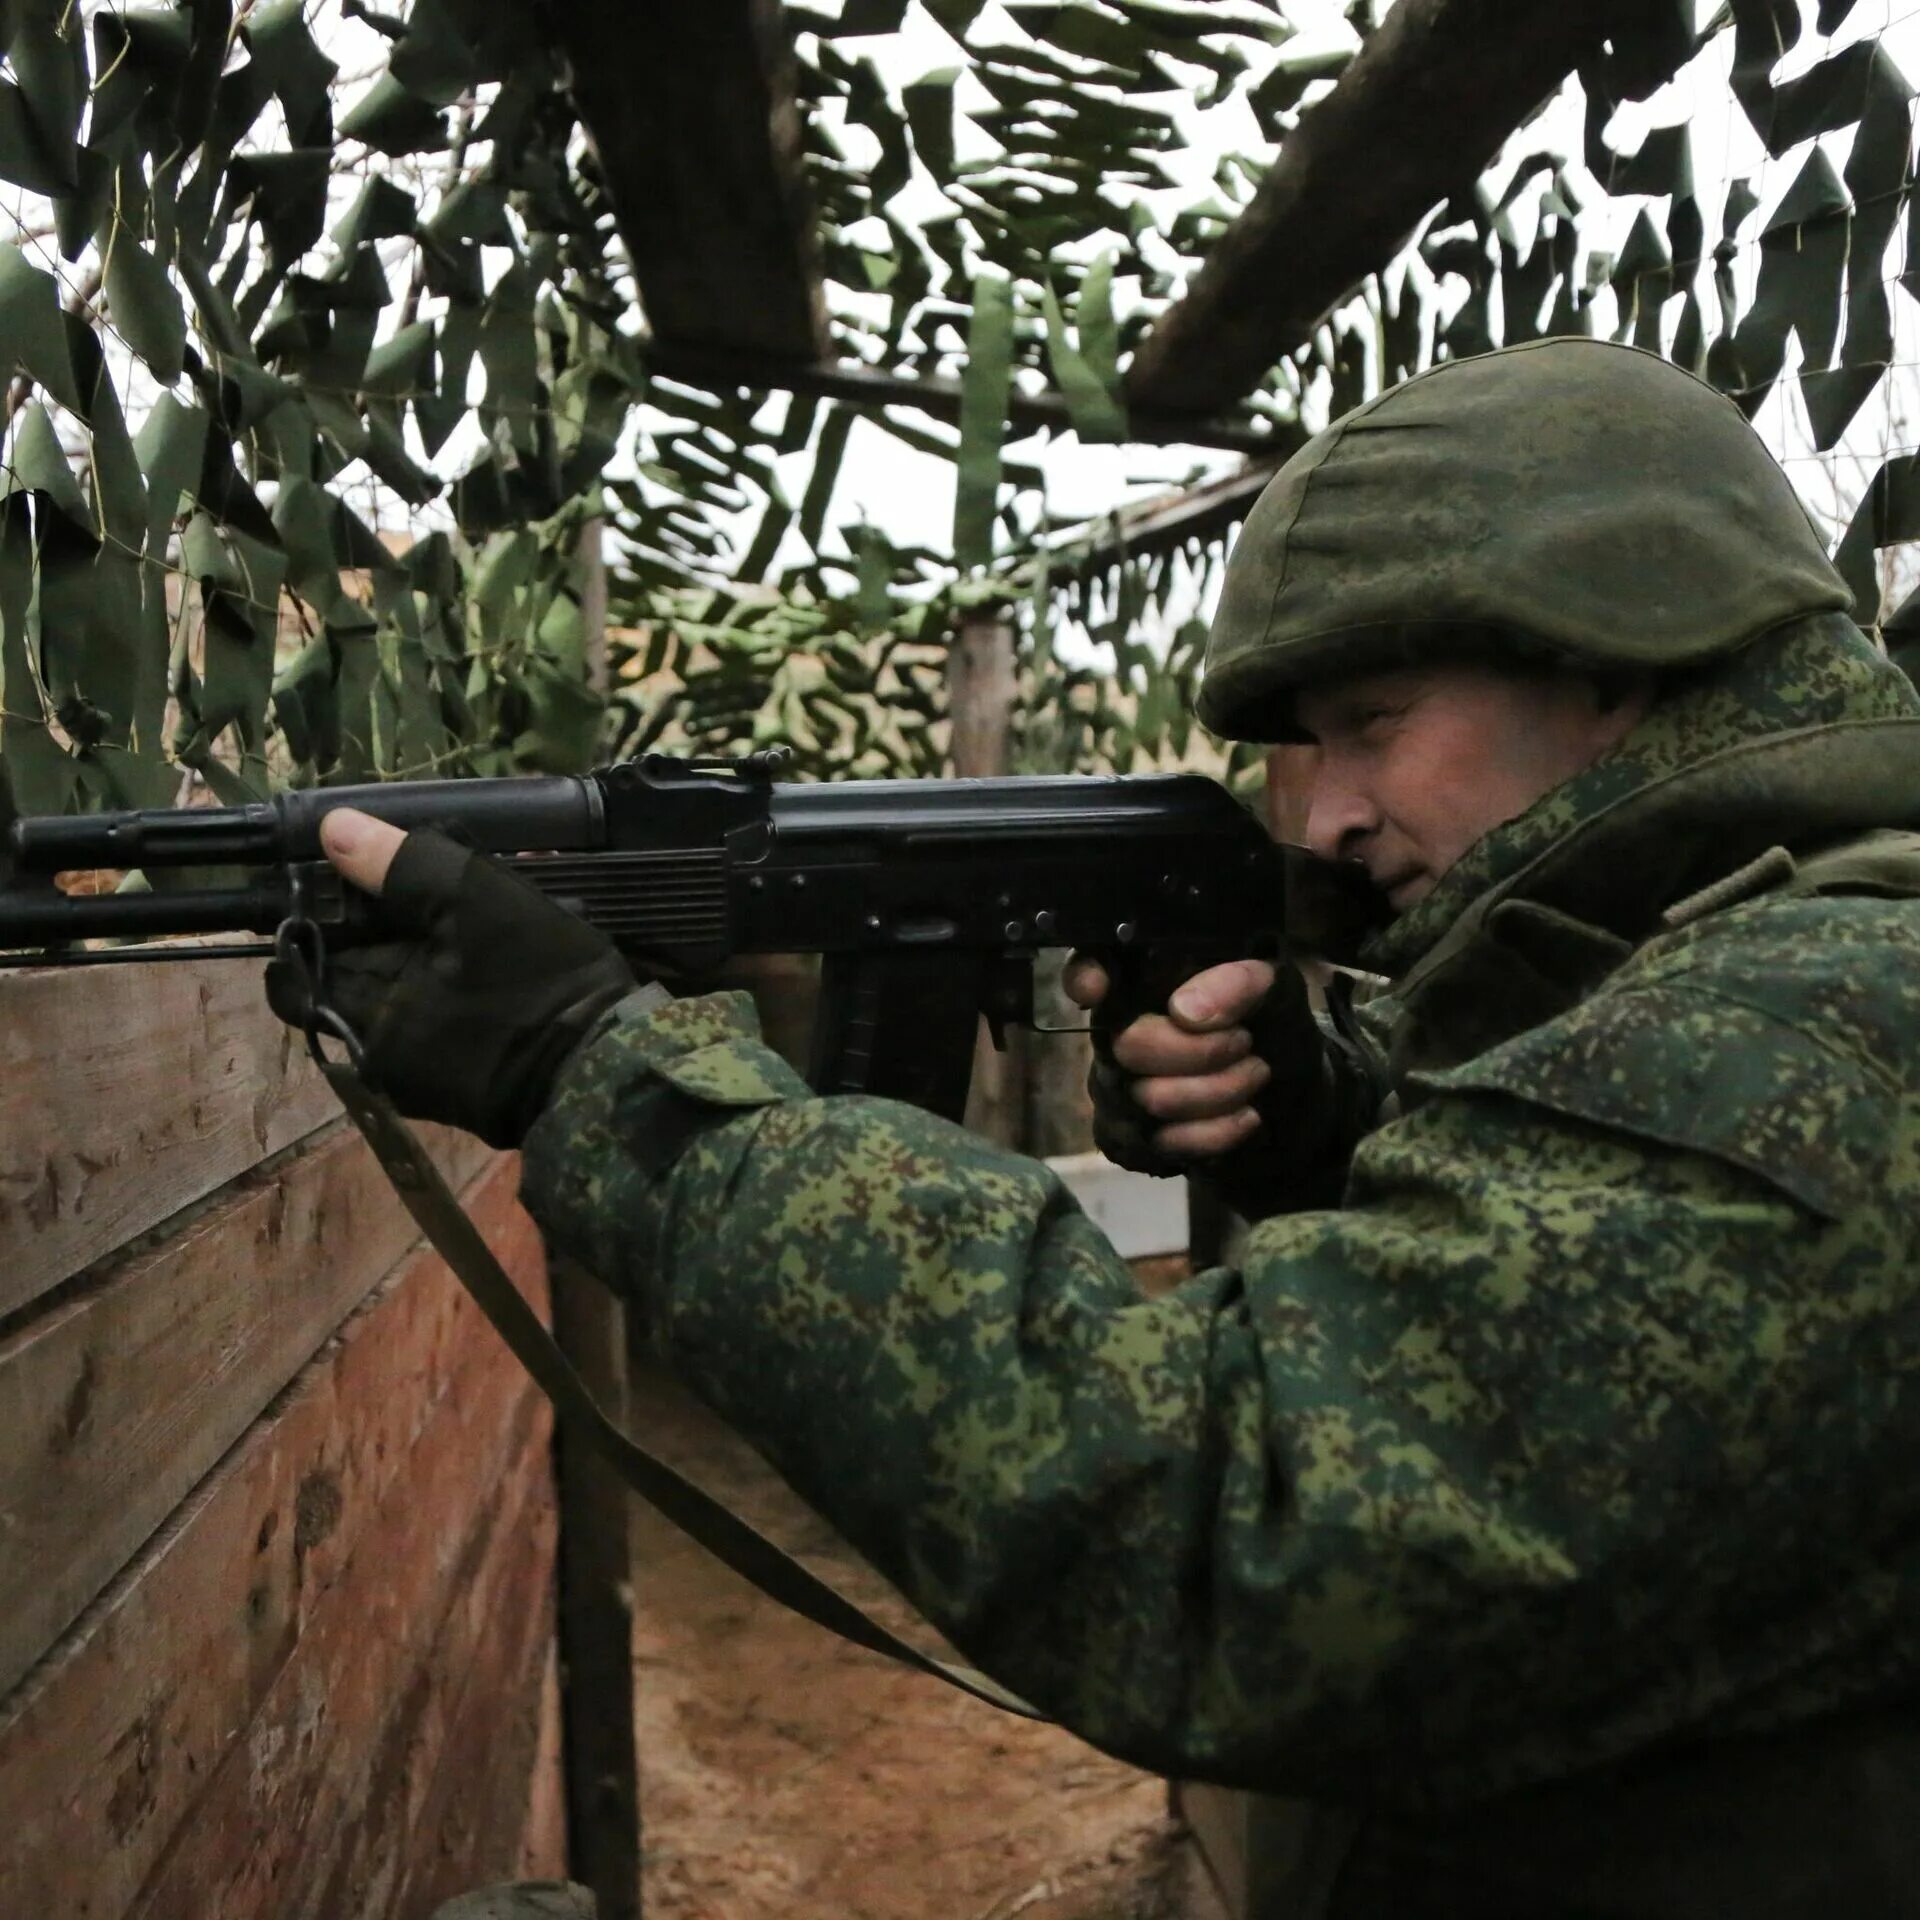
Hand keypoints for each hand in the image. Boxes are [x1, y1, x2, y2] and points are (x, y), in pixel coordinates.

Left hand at [266, 808, 637, 1146]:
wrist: (615, 1068)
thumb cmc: (538, 984)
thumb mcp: (475, 901)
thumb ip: (402, 863)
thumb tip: (333, 832)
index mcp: (365, 1020)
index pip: (295, 971)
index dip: (317, 921)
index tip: (353, 886)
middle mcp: (382, 1060)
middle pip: (360, 977)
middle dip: (392, 927)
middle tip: (439, 887)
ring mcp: (428, 1081)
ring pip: (408, 996)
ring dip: (434, 953)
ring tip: (482, 912)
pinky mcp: (471, 1086)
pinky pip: (447, 1022)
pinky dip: (463, 986)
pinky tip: (506, 956)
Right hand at [1063, 956, 1280, 1165]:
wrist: (1282, 1091)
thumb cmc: (1261, 1024)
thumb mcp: (1268, 989)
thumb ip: (1234, 984)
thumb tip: (1186, 1011)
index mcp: (1140, 985)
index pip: (1087, 968)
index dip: (1082, 975)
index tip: (1097, 988)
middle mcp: (1113, 1036)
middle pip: (1129, 1046)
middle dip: (1201, 1051)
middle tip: (1245, 1042)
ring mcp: (1116, 1092)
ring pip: (1152, 1100)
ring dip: (1221, 1090)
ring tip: (1256, 1073)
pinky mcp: (1132, 1142)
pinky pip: (1163, 1143)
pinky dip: (1217, 1132)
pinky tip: (1247, 1114)